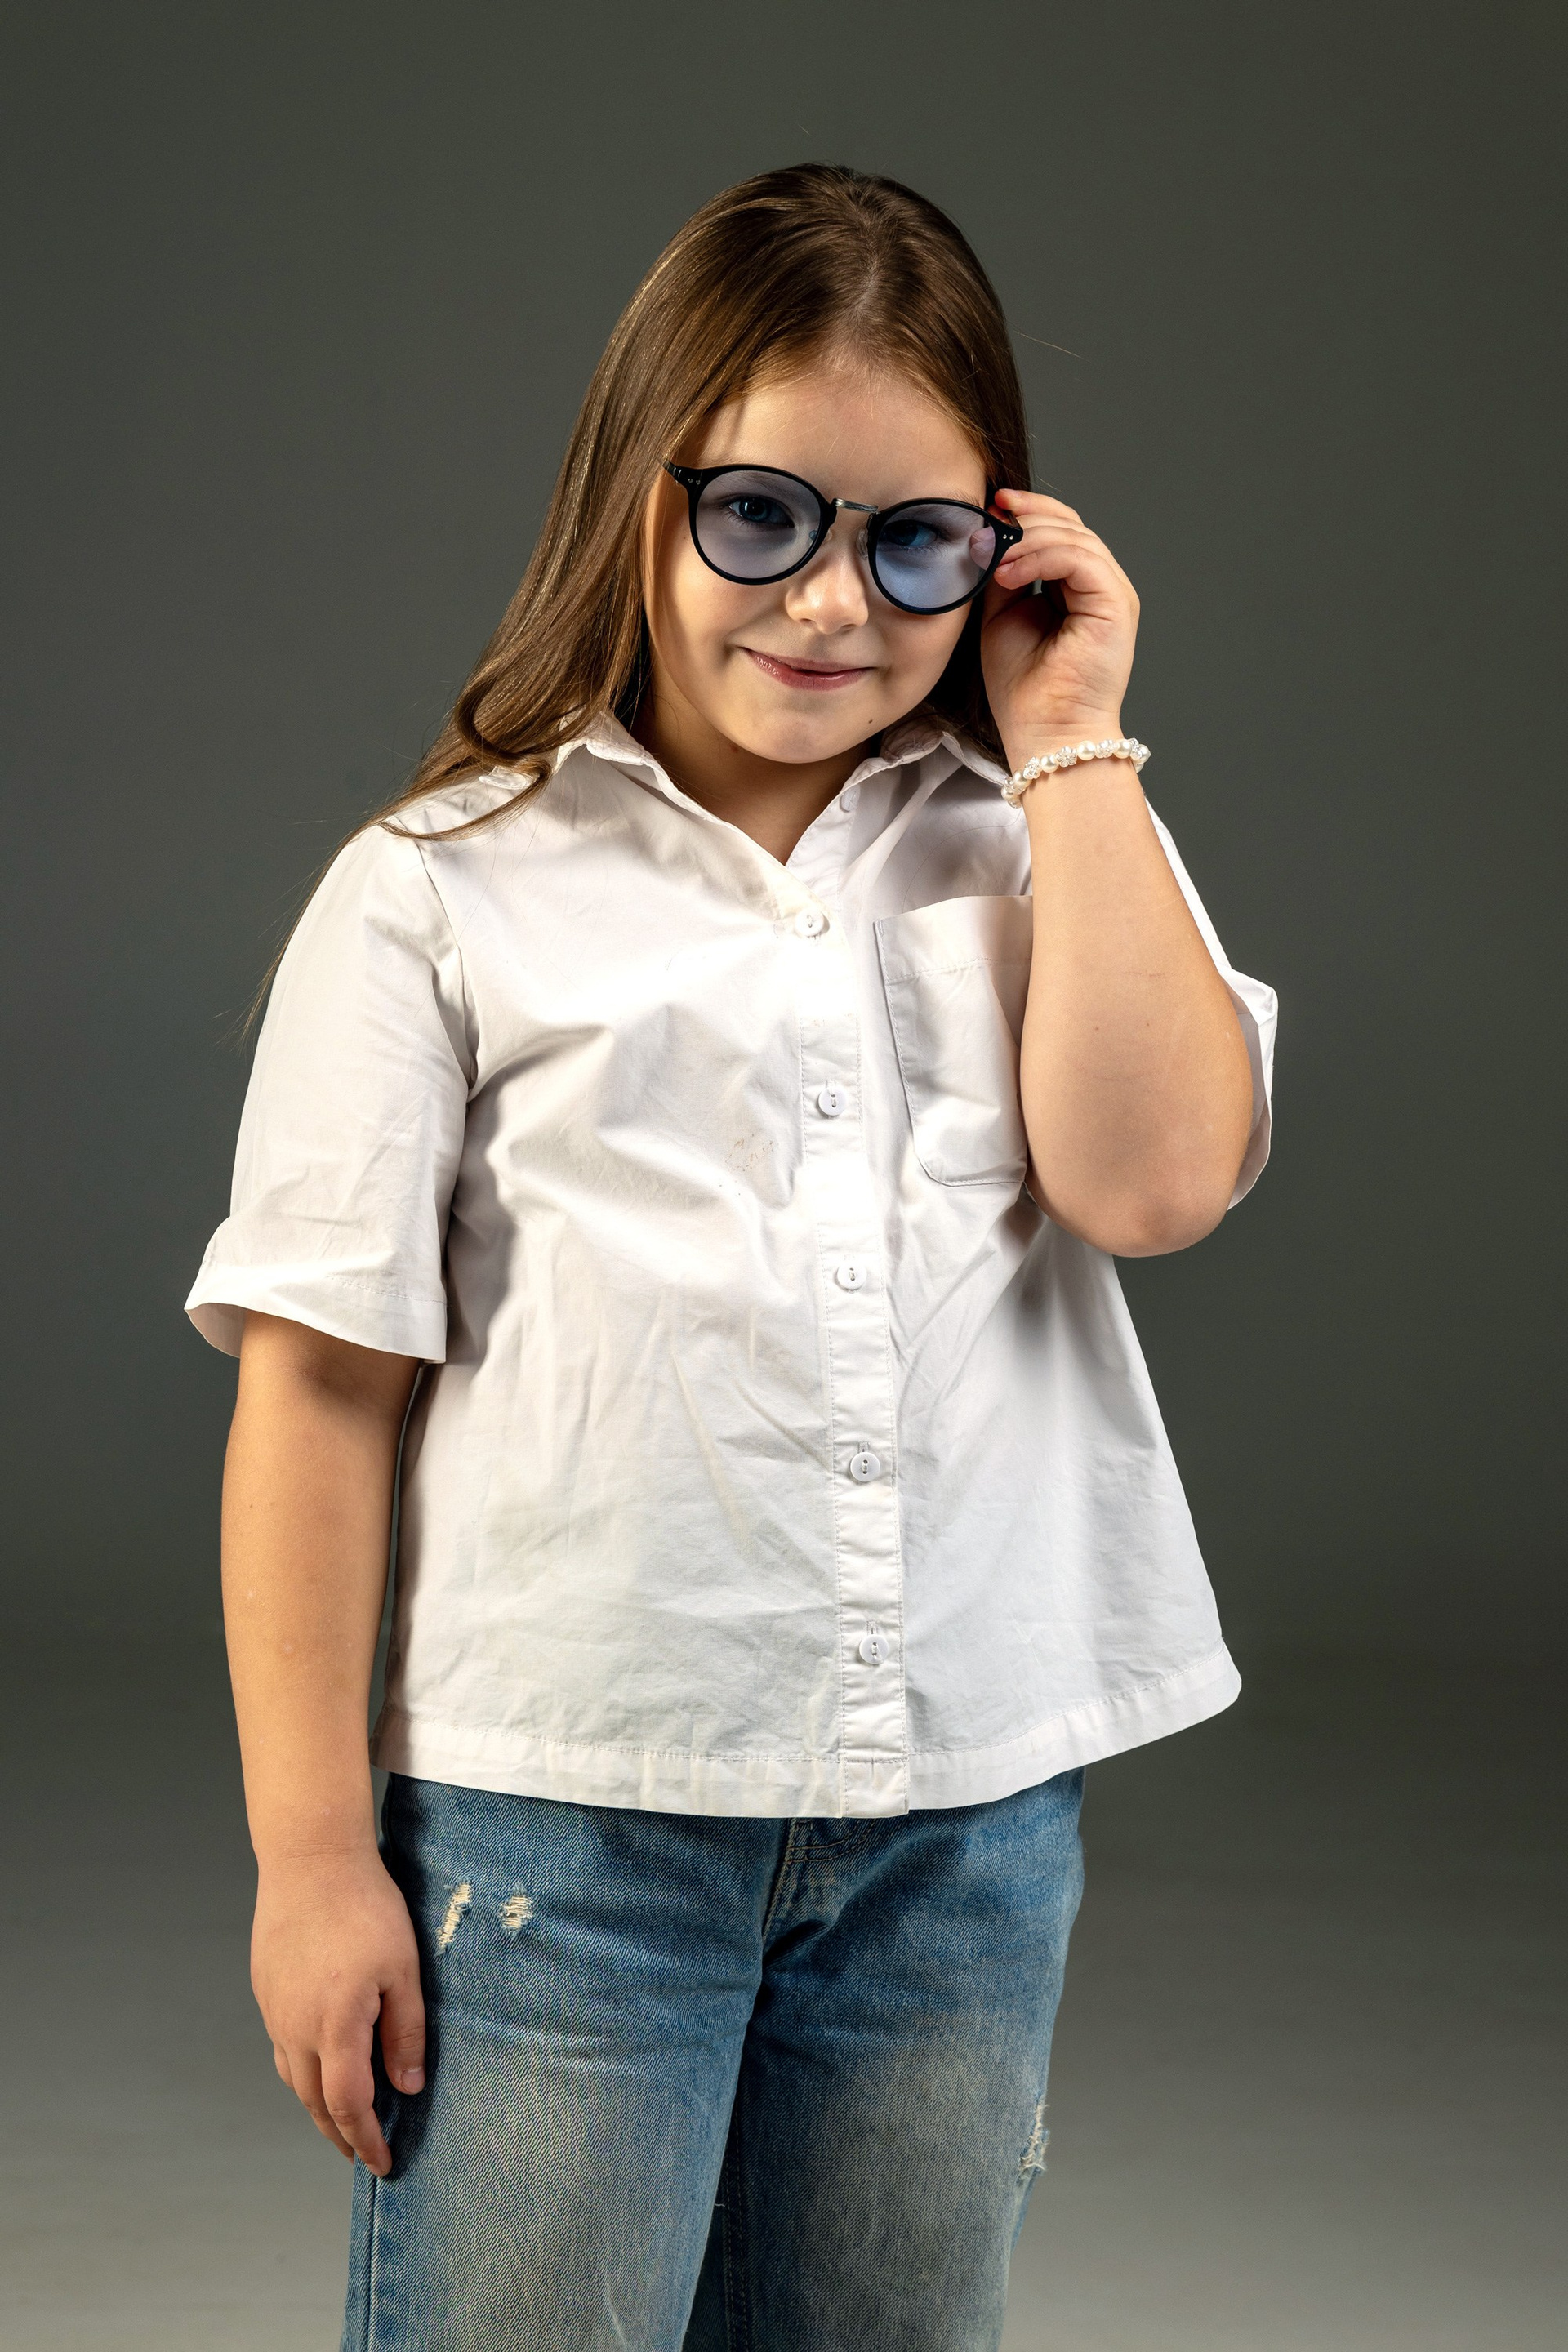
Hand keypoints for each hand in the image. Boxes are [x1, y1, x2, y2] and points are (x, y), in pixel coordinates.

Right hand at [251, 1845, 425, 2176]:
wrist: (310, 1859)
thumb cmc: (365, 1907)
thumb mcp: (404, 1967)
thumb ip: (406, 2032)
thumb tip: (407, 2089)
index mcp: (335, 2026)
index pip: (348, 2106)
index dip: (365, 2141)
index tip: (383, 2165)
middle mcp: (296, 2028)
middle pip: (314, 2102)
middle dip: (340, 2134)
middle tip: (363, 2154)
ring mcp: (275, 2010)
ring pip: (293, 2078)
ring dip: (318, 2106)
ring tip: (343, 2120)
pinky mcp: (266, 1991)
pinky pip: (282, 2047)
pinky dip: (302, 2071)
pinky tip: (320, 2065)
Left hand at [979, 490, 1139, 766]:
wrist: (1045, 735)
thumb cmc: (1024, 691)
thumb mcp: (1002, 617)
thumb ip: (1003, 575)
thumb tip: (990, 535)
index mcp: (1077, 588)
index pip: (1060, 531)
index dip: (1028, 511)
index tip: (991, 505)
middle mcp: (1100, 586)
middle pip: (1071, 525)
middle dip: (1026, 516)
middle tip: (988, 519)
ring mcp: (1112, 594)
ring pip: (1076, 537)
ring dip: (1028, 539)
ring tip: (993, 558)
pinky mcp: (1116, 604)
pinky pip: (1081, 560)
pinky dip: (1042, 557)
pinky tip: (1009, 573)